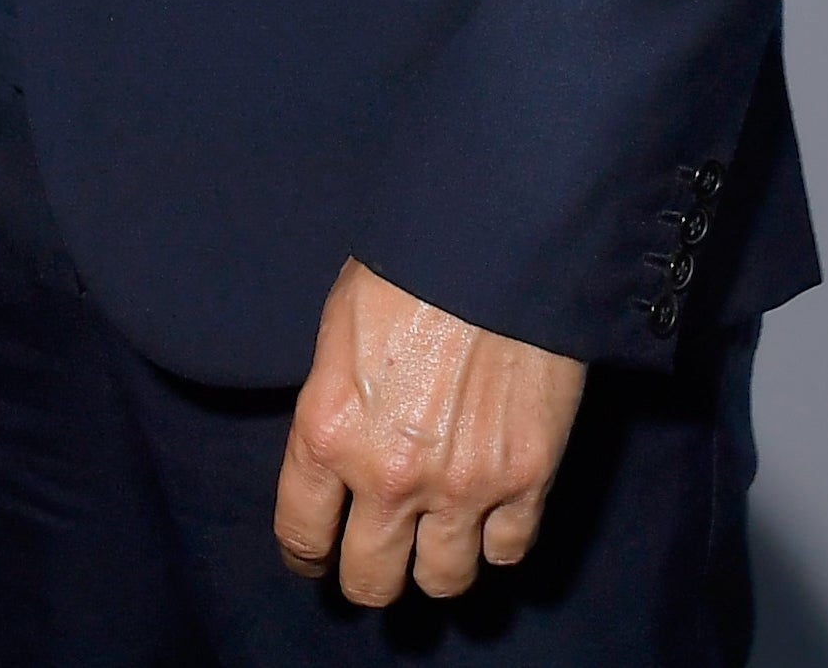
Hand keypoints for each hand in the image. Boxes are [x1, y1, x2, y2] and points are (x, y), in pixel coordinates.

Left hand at [275, 257, 585, 604]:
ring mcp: (462, 487)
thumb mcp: (336, 331)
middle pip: (372, 581)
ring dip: (435, 567)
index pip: (302, 534)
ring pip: (443, 583)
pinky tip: (488, 518)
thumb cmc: (405, 267)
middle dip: (368, 576)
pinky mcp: (526, 482)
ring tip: (435, 545)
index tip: (315, 559)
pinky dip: (496, 543)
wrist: (492, 245)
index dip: (306, 556)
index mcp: (328, 432)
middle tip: (376, 559)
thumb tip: (336, 453)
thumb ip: (334, 408)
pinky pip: (507, 553)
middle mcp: (389, 476)